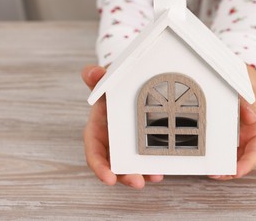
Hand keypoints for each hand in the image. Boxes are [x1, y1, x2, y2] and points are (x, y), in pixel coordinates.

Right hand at [81, 65, 163, 188]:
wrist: (123, 87)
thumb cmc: (110, 88)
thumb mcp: (103, 81)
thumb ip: (95, 77)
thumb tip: (92, 72)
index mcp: (97, 130)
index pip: (94, 152)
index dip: (99, 166)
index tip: (108, 179)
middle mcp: (110, 142)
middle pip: (114, 165)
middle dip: (124, 176)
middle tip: (137, 183)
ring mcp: (125, 145)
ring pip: (131, 165)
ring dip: (142, 174)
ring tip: (155, 177)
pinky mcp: (139, 144)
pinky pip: (144, 157)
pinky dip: (152, 164)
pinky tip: (162, 168)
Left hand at [209, 65, 255, 179]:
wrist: (234, 76)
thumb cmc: (243, 81)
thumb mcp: (246, 84)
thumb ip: (248, 99)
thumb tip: (251, 115)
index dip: (249, 162)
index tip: (238, 171)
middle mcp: (250, 133)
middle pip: (245, 158)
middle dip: (232, 170)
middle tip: (217, 175)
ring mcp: (239, 135)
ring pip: (234, 157)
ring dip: (224, 167)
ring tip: (211, 172)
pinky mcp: (227, 134)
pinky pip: (223, 149)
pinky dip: (217, 156)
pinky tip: (207, 161)